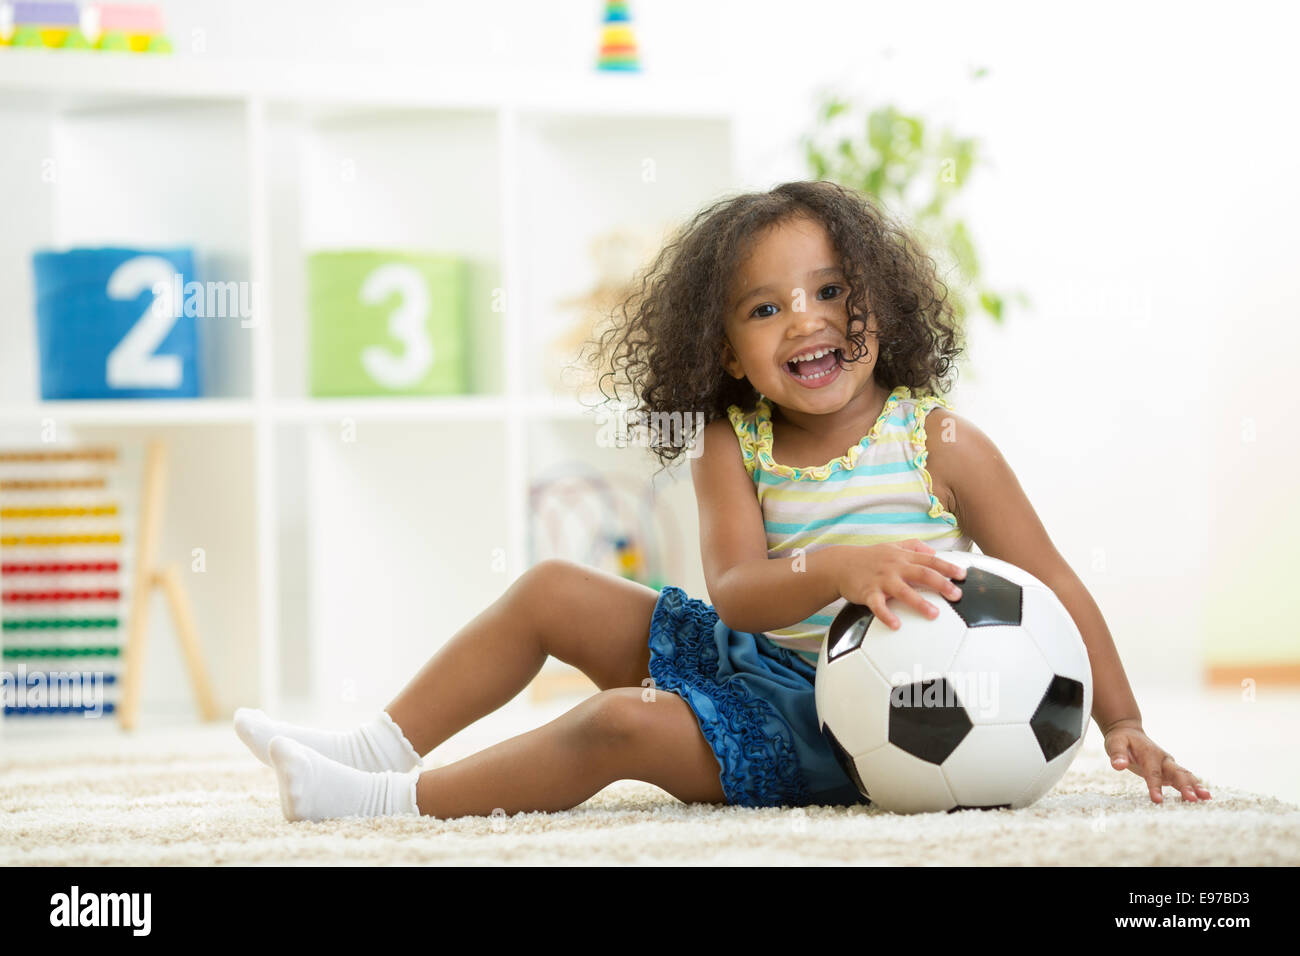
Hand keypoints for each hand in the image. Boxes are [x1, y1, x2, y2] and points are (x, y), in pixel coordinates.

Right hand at [835, 539, 966, 629]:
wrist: (840, 564)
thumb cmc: (869, 557)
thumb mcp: (892, 546)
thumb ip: (913, 546)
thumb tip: (933, 551)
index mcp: (903, 557)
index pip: (929, 560)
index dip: (947, 567)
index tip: (963, 575)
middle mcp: (894, 567)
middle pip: (921, 574)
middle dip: (940, 584)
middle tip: (956, 595)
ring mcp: (881, 580)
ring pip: (903, 591)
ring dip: (919, 602)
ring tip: (934, 614)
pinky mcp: (868, 592)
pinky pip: (878, 605)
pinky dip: (886, 615)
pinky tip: (896, 625)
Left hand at [1103, 719, 1211, 803]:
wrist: (1129, 733)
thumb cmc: (1121, 740)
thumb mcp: (1114, 743)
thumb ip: (1117, 754)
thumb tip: (1118, 765)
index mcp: (1150, 753)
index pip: (1153, 772)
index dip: (1155, 786)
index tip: (1158, 800)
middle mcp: (1163, 759)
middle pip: (1176, 773)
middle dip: (1185, 786)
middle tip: (1193, 799)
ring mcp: (1168, 765)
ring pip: (1185, 775)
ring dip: (1195, 786)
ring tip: (1206, 798)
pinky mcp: (1170, 771)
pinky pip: (1184, 779)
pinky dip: (1194, 787)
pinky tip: (1203, 798)